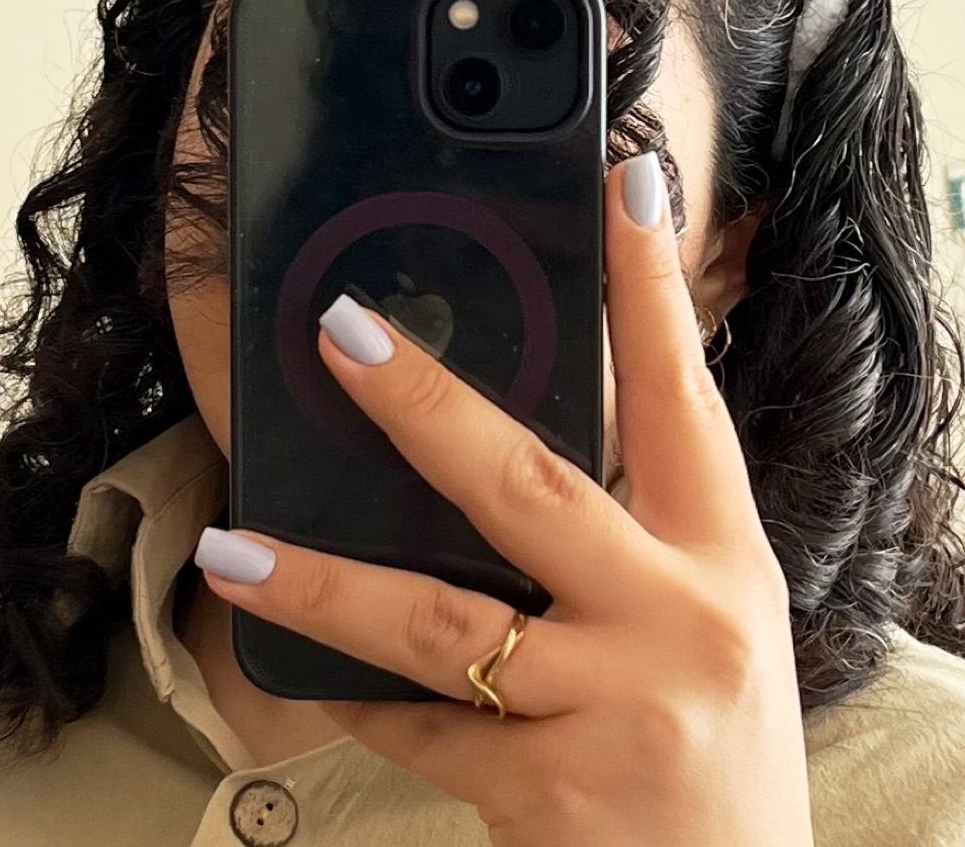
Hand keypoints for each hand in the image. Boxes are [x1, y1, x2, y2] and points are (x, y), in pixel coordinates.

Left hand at [190, 157, 811, 846]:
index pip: (683, 395)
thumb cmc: (721, 761)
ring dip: (326, 581)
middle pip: (531, 484)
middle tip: (343, 332)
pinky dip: (356, 698)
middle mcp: (675, 617)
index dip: (653, 286)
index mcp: (727, 557)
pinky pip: (422, 727)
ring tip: (237, 548)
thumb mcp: (717, 624)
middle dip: (427, 402)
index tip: (625, 179)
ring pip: (440, 620)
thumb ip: (640, 540)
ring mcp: (609, 707)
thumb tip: (513, 439)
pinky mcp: (544, 792)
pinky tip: (297, 674)